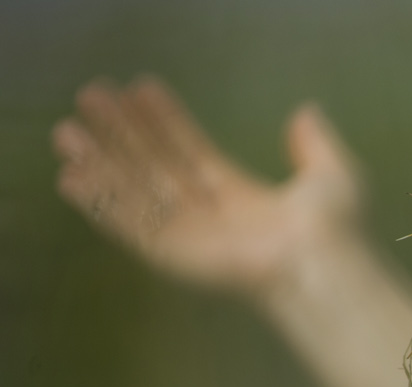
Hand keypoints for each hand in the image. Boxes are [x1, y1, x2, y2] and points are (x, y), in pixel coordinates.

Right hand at [51, 76, 365, 299]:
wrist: (323, 262)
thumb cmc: (334, 225)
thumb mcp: (332, 174)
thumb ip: (315, 144)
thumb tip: (305, 112)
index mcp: (243, 198)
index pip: (193, 152)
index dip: (166, 121)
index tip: (141, 90)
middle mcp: (211, 217)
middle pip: (157, 168)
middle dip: (124, 135)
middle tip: (93, 98)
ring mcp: (191, 237)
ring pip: (137, 194)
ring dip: (102, 164)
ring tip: (68, 132)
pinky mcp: (175, 256)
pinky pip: (131, 225)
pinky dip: (102, 203)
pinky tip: (73, 178)